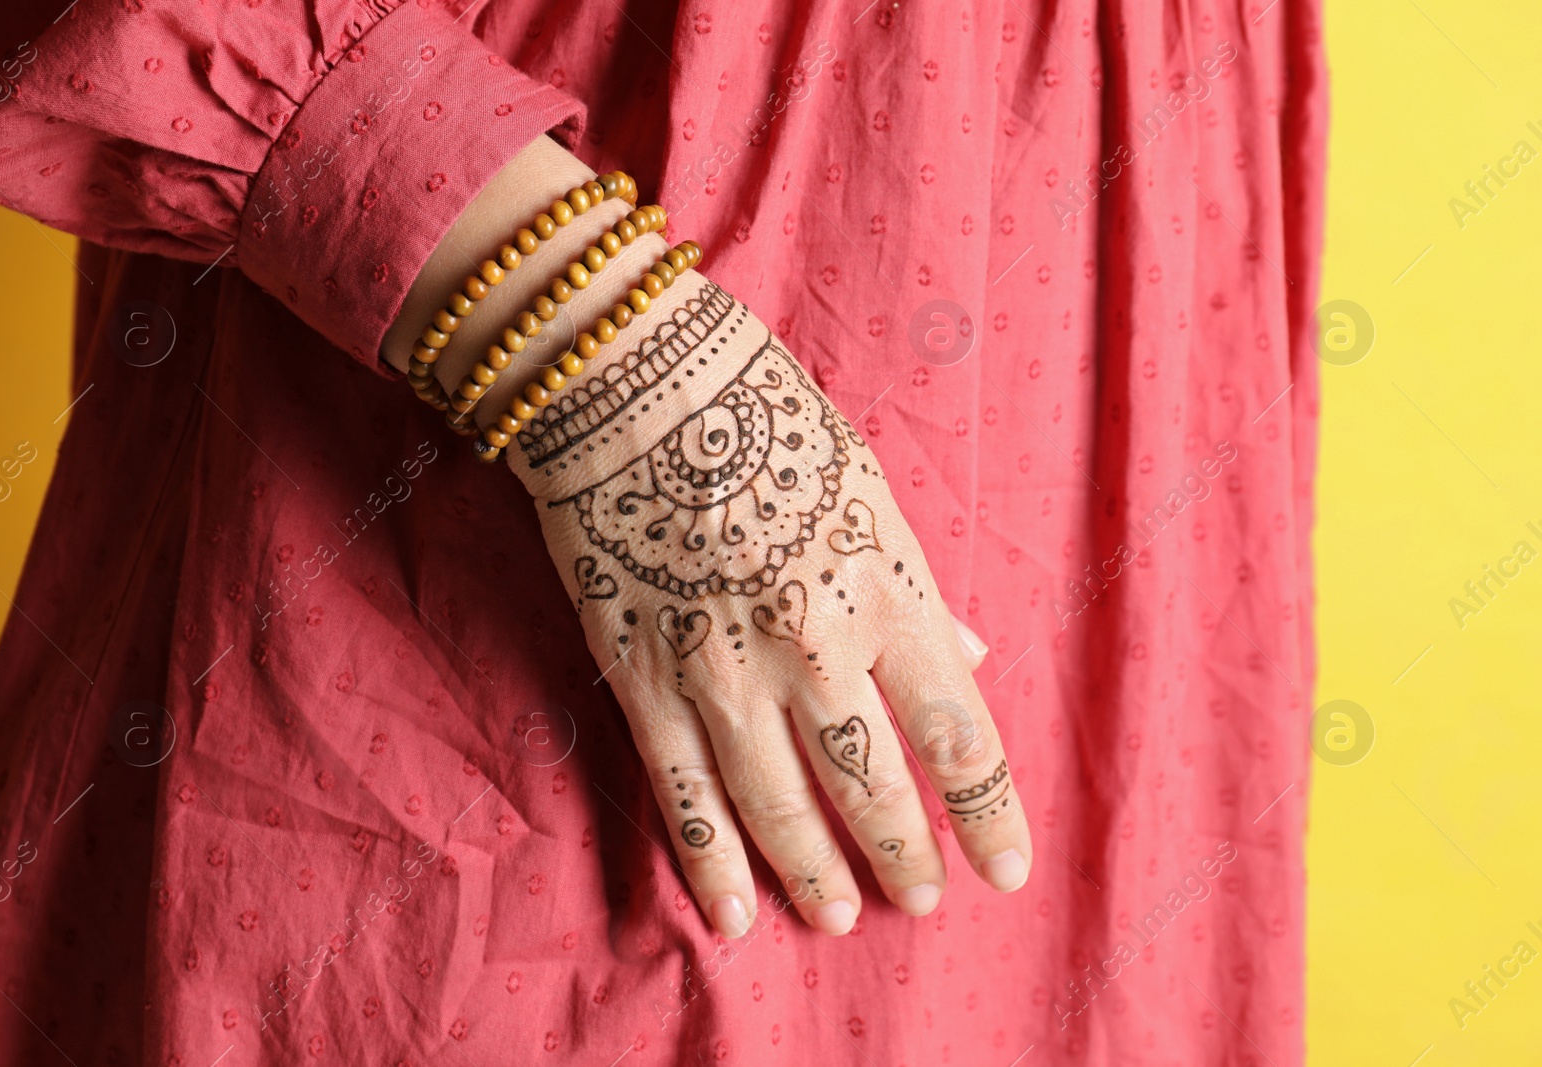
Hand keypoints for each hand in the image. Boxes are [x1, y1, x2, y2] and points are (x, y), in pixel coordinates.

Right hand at [510, 273, 1033, 937]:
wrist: (632, 378)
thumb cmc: (766, 415)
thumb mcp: (870, 488)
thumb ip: (918, 592)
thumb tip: (971, 663)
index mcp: (883, 588)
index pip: (957, 733)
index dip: (990, 814)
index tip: (1008, 868)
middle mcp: (813, 644)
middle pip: (874, 786)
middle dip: (906, 856)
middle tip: (923, 900)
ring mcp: (723, 669)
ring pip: (781, 806)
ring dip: (817, 873)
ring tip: (840, 918)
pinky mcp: (644, 677)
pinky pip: (682, 791)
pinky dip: (711, 861)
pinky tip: (735, 915)